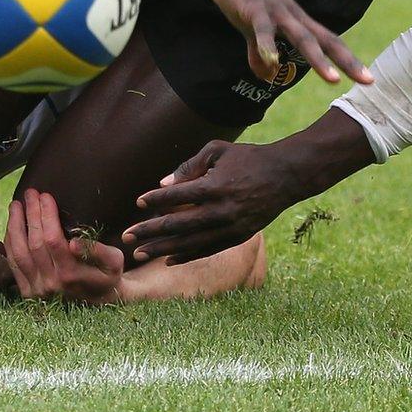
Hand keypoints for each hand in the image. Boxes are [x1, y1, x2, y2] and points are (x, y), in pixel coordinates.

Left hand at [5, 190, 123, 302]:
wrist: (99, 302)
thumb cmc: (107, 276)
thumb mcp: (114, 262)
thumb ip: (98, 252)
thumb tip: (74, 243)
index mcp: (71, 276)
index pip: (53, 240)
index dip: (47, 215)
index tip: (46, 196)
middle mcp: (50, 285)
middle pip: (34, 243)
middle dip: (31, 214)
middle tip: (30, 193)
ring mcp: (37, 290)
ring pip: (18, 253)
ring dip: (15, 225)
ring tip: (16, 204)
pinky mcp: (28, 292)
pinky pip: (13, 264)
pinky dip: (10, 242)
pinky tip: (12, 224)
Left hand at [124, 141, 301, 265]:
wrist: (285, 175)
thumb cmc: (247, 158)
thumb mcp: (217, 151)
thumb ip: (188, 167)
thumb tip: (162, 184)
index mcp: (214, 186)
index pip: (176, 196)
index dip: (155, 200)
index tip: (138, 202)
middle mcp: (221, 210)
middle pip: (177, 224)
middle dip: (149, 232)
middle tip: (126, 237)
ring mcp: (230, 226)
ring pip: (190, 242)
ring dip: (162, 249)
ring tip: (139, 253)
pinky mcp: (238, 236)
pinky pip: (207, 250)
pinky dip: (187, 255)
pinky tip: (168, 260)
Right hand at [202, 0, 369, 85]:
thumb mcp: (252, 31)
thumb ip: (260, 53)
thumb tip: (267, 76)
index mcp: (297, 20)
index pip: (329, 41)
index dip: (348, 60)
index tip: (367, 79)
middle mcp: (293, 16)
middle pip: (324, 40)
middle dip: (346, 61)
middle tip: (367, 80)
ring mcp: (275, 11)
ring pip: (302, 37)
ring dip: (318, 59)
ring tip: (333, 79)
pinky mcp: (253, 9)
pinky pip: (263, 30)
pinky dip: (268, 46)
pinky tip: (271, 62)